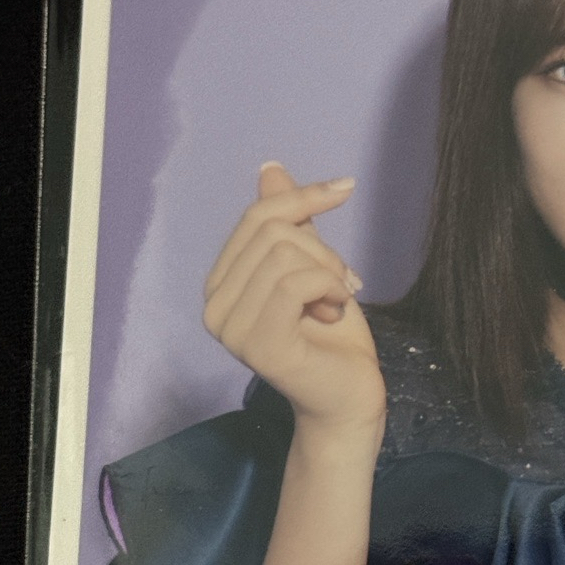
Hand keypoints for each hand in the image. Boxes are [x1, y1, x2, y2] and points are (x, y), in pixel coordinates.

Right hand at [203, 163, 385, 433]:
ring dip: (329, 272)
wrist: (350, 395)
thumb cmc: (333, 335)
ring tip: (338, 301)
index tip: (346, 188)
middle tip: (343, 283)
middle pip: (272, 232)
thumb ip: (289, 222)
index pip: (256, 218)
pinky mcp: (258, 345)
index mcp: (221, 284)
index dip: (304, 197)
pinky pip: (294, 284)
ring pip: (284, 255)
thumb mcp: (313, 265)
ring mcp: (231, 329)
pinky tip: (336, 311)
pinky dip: (328, 287)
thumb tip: (270, 169)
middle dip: (322, 249)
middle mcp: (214, 306)